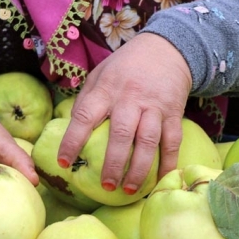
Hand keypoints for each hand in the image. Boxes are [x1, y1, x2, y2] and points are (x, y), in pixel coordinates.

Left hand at [57, 32, 191, 194]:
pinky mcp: (173, 112)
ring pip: (147, 140)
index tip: (64, 163)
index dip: (73, 141)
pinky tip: (161, 178)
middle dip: (112, 163)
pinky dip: (168, 162)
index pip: (85, 116)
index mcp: (106, 89)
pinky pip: (172, 141)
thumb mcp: (100, 75)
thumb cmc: (125, 68)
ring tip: (130, 189)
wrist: (166, 49)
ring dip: (138, 168)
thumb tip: (70, 129)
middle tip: (105, 185)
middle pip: (120, 134)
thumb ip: (87, 100)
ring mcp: (153, 106)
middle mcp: (129, 98)